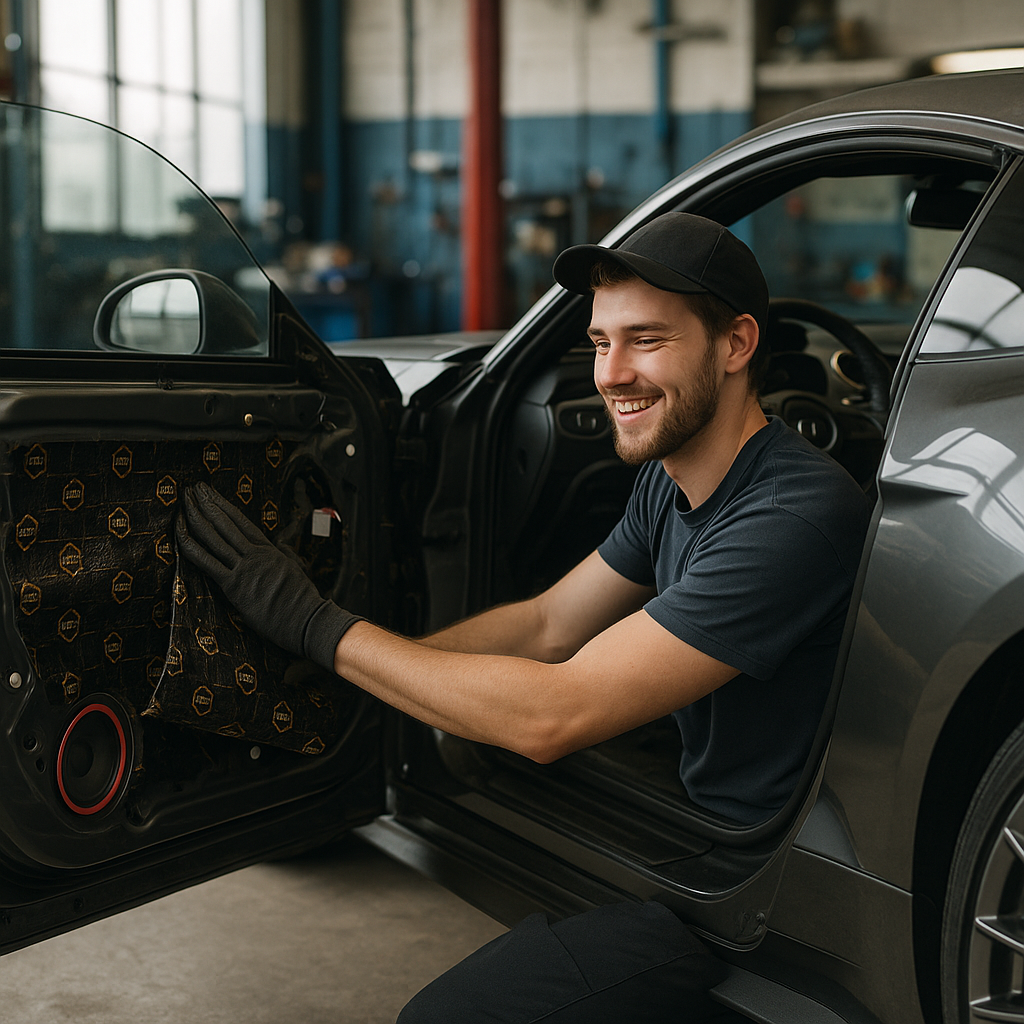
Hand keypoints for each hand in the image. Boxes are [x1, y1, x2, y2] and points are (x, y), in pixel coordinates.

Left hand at [176, 481, 361, 670]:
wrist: (307, 618)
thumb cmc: (303, 599)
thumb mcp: (296, 570)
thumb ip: (285, 555)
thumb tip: (282, 547)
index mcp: (269, 550)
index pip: (241, 522)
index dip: (223, 504)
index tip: (210, 493)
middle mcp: (255, 554)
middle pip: (225, 523)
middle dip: (207, 503)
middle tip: (192, 488)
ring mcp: (244, 568)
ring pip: (214, 536)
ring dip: (196, 515)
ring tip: (183, 501)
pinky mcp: (234, 586)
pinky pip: (207, 562)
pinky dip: (190, 545)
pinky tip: (179, 531)